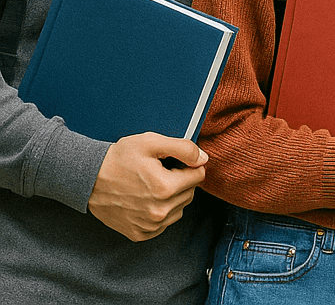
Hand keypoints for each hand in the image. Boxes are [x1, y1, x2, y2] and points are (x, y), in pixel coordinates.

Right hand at [87, 133, 207, 241]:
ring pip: (180, 208)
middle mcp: (159, 212)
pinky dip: (161, 211)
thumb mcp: (152, 142)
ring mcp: (149, 226)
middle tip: (161, 171)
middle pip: (190, 192)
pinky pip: (164, 223)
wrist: (90, 179)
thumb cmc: (120, 158)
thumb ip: (183, 149)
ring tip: (152, 185)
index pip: (198, 175)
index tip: (174, 162)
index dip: (189, 165)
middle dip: (182, 180)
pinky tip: (146, 199)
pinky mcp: (139, 234)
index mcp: (165, 188)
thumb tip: (203, 159)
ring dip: (173, 196)